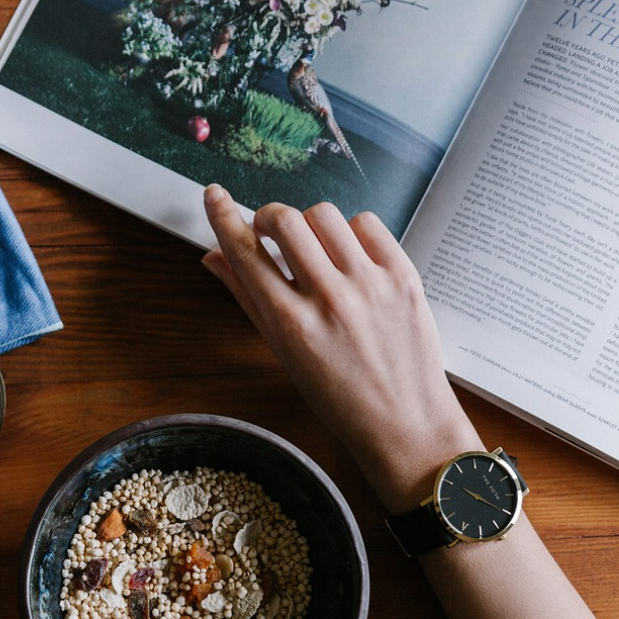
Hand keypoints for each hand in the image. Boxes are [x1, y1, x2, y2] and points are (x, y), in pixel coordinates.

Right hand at [201, 185, 481, 511]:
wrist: (405, 423)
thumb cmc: (339, 397)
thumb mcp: (283, 354)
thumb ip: (247, 299)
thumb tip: (213, 257)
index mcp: (291, 324)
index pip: (245, 253)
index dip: (223, 216)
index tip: (214, 195)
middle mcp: (329, 299)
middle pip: (285, 220)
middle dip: (268, 217)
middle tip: (270, 231)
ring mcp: (370, 285)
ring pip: (324, 214)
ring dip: (310, 224)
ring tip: (315, 249)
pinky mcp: (403, 276)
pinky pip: (367, 223)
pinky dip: (351, 231)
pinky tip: (349, 256)